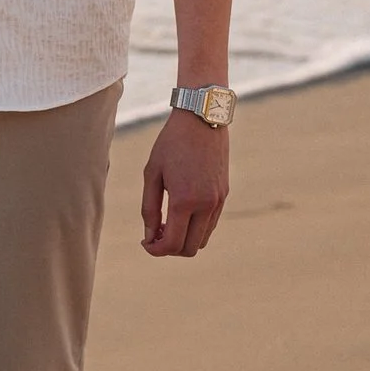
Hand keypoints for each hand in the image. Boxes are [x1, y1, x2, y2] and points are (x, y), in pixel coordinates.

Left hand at [141, 110, 229, 257]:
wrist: (201, 120)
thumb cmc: (171, 144)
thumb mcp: (152, 173)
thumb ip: (149, 208)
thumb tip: (149, 236)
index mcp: (184, 200)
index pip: (173, 244)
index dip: (156, 250)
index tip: (145, 243)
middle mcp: (206, 205)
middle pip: (189, 248)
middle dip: (170, 248)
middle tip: (154, 235)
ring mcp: (218, 201)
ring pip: (202, 240)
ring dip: (184, 240)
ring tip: (166, 224)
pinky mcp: (224, 195)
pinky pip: (211, 225)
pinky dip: (196, 228)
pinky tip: (181, 215)